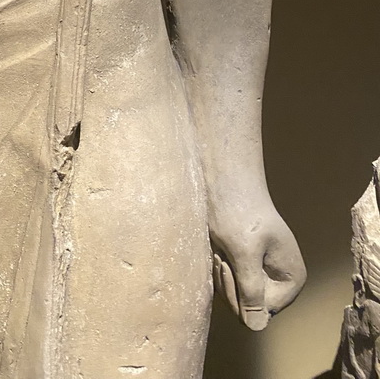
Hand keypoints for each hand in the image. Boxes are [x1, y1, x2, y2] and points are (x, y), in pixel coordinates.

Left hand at [210, 197, 305, 330]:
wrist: (225, 181)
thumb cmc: (237, 210)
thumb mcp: (244, 251)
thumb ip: (250, 290)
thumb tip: (256, 328)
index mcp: (290, 279)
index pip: (261, 312)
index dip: (239, 295)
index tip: (227, 265)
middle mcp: (279, 280)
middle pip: (246, 307)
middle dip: (229, 283)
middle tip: (223, 254)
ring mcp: (261, 273)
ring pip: (233, 295)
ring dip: (221, 274)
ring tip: (222, 247)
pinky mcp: (244, 265)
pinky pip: (227, 282)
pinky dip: (218, 267)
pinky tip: (218, 247)